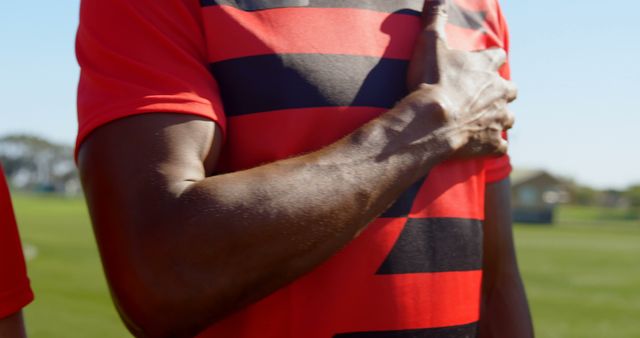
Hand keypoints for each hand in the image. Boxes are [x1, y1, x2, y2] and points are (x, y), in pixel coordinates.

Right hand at [406, 0, 515, 156]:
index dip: (487, 60)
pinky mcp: (492, 144)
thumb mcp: (430, 43)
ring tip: (482, 121)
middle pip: (510, 88)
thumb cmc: (431, 81)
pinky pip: (500, 147)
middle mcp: (500, 91)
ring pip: (509, 118)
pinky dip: (492, 146)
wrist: (430, 122)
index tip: (478, 64)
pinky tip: (481, 146)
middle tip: (482, 95)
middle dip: (500, 91)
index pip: (497, 56)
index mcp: (488, 67)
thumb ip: (435, 17)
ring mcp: (499, 119)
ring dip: (498, 118)